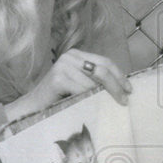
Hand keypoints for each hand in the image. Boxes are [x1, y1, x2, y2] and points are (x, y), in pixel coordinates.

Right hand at [5, 49, 131, 120]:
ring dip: (105, 96)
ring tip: (113, 106)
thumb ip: (94, 81)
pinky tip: (95, 107)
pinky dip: (90, 99)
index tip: (129, 89)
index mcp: (76, 55)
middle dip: (116, 86)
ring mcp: (63, 65)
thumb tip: (121, 88)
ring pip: (94, 82)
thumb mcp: (79, 85)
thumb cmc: (58, 98)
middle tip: (125, 100)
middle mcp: (70, 56)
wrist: (33, 107)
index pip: (105, 62)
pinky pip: (82, 90)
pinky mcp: (57, 78)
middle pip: (102, 69)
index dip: (119, 75)